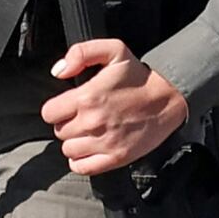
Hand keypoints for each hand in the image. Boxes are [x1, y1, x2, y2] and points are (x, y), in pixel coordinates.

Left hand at [41, 36, 190, 174]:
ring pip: (68, 150)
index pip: (49, 113)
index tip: (67, 106)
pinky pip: (82, 167)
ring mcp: (104, 143)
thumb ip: (80, 53)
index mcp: (87, 97)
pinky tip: (89, 148)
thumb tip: (58, 71)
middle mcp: (92, 122)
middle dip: (67, 123)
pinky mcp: (115, 158)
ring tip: (88, 131)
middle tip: (83, 116)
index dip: (56, 108)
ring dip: (74, 141)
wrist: (169, 98)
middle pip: (59, 131)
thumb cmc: (139, 76)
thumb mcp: (112, 50)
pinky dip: (81, 161)